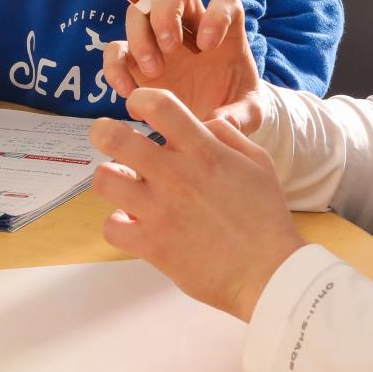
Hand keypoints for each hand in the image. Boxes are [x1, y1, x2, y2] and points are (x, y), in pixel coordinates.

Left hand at [90, 89, 304, 321]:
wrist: (270, 273)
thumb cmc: (266, 217)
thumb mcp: (258, 163)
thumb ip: (227, 135)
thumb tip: (201, 121)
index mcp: (204, 151)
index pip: (159, 104)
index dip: (140, 98)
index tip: (137, 108)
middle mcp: (177, 175)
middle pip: (114, 137)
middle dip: (103, 132)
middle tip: (109, 140)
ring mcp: (160, 210)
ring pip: (104, 180)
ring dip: (109, 180)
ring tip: (123, 186)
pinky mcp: (152, 244)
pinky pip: (111, 226)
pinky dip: (117, 223)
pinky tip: (132, 223)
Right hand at [100, 0, 263, 130]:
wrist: (213, 123)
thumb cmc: (234, 108)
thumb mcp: (249, 114)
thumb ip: (241, 116)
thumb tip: (221, 123)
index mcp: (226, 32)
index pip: (224, 2)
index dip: (216, 14)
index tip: (209, 46)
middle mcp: (191, 27)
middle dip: (166, 12)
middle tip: (169, 47)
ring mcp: (159, 40)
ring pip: (139, 12)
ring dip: (140, 38)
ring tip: (154, 72)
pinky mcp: (136, 62)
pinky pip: (116, 50)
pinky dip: (115, 67)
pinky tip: (128, 92)